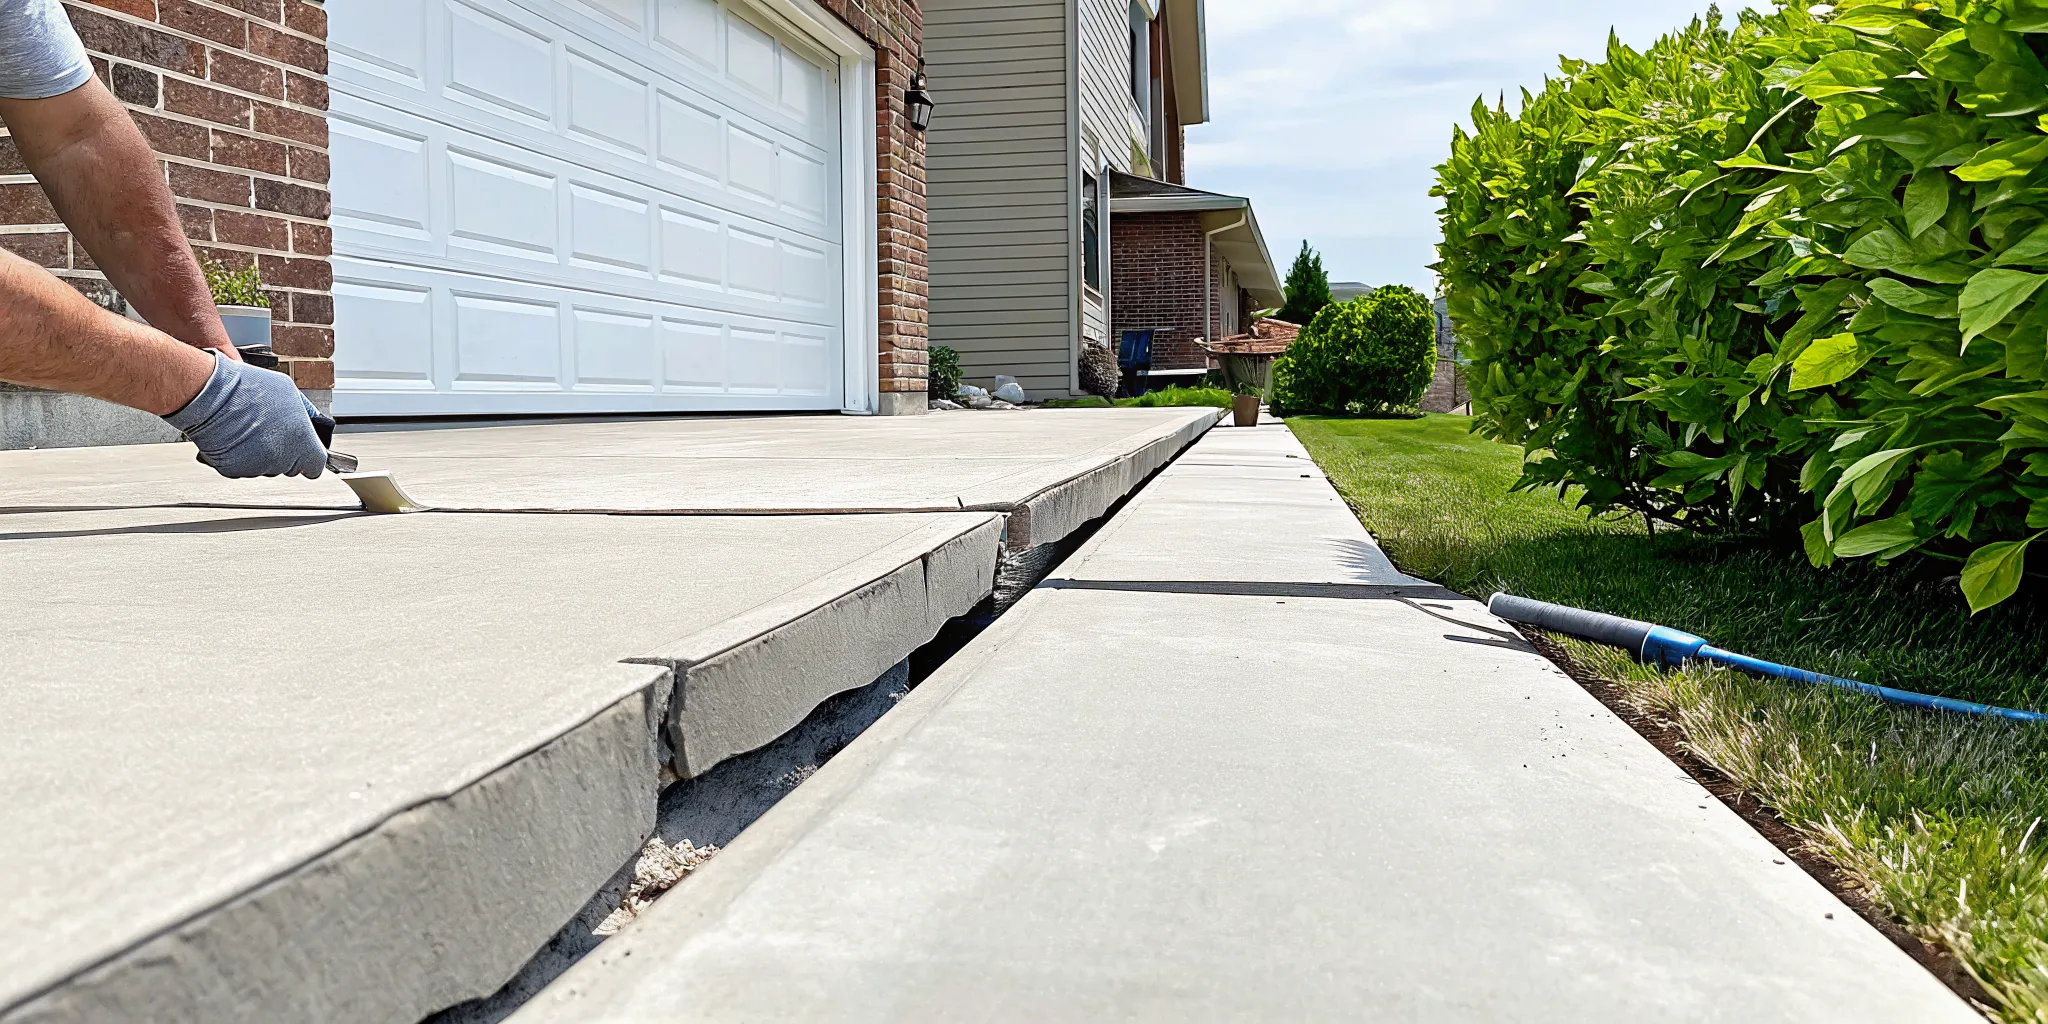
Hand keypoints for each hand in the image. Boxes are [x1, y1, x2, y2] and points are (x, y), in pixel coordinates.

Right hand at [162, 352, 328, 478]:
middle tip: (269, 430)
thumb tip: (314, 422)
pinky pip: (242, 467)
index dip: (308, 457)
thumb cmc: (248, 389)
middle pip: (288, 466)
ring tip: (249, 428)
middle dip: (282, 452)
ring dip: (259, 454)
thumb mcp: (290, 392)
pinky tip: (235, 436)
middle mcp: (281, 460)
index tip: (303, 451)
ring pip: (265, 467)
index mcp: (302, 444)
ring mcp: (256, 467)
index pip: (315, 466)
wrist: (210, 394)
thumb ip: (306, 414)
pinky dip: (238, 456)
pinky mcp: (233, 470)